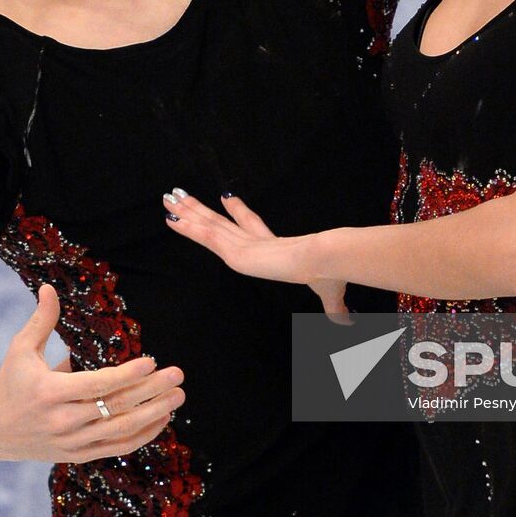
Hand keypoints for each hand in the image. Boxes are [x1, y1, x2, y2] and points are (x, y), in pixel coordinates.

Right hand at [0, 284, 184, 463]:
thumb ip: (41, 320)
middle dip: (151, 392)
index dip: (126, 375)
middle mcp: (62, 421)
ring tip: (177, 396)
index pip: (96, 386)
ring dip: (154, 414)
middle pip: (115, 408)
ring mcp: (72, 442)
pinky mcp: (77, 456)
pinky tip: (162, 419)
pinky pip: (116, 448)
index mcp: (49, 393)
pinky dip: (141, 436)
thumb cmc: (11, 382)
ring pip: (120, 431)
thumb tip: (49, 287)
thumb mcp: (21, 349)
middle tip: (178, 375)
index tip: (151, 361)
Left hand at [164, 190, 350, 321]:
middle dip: (199, 209)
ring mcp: (244, 244)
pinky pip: (206, 237)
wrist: (327, 261)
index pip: (250, 225)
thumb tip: (348, 322)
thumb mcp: (331, 296)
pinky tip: (171, 218)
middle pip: (220, 222)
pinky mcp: (238, 251)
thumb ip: (334, 308)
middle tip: (179, 194)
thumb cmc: (329, 275)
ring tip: (167, 197)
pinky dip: (188, 227)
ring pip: (208, 225)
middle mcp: (255, 241)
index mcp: (275, 247)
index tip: (225, 197)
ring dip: (186, 212)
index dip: (237, 211)